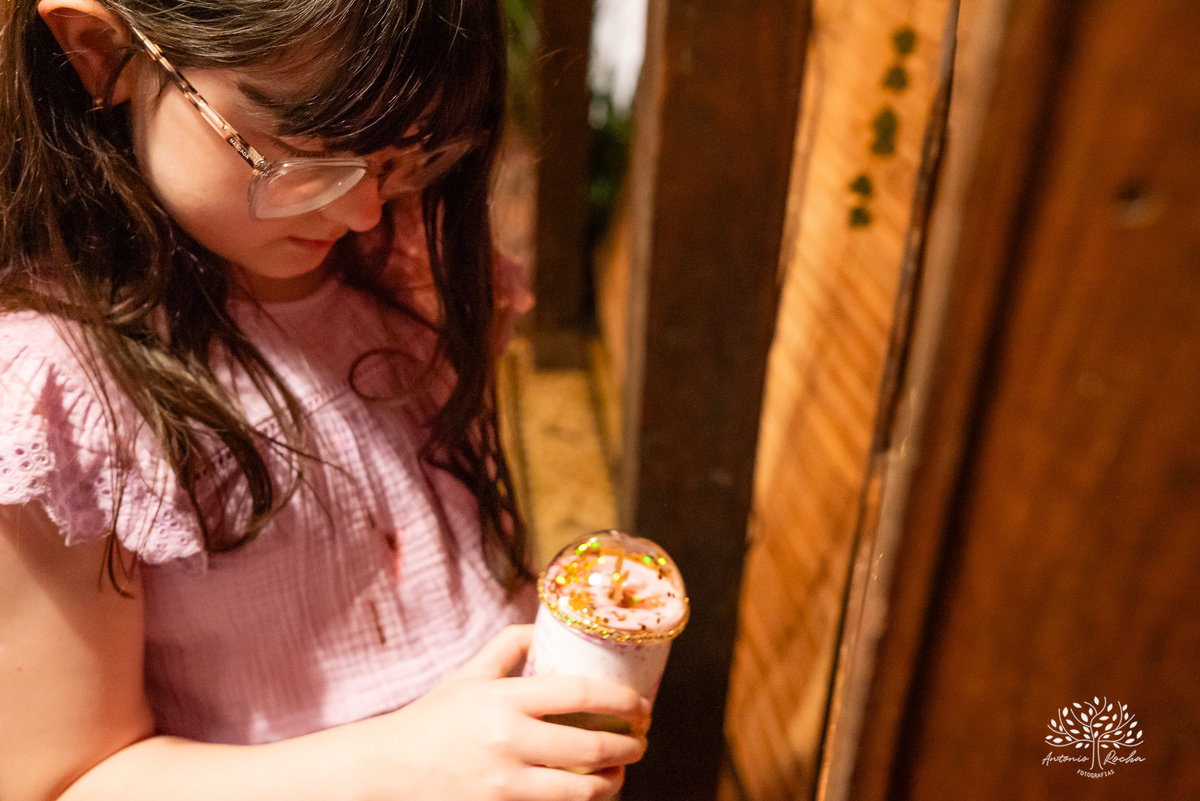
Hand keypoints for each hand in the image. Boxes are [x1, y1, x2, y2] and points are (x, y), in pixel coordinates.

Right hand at [351, 625, 649, 800]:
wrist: (389, 769)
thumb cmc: (434, 718)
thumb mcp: (470, 673)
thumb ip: (510, 646)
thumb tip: (551, 625)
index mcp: (505, 699)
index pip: (580, 693)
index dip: (622, 699)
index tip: (642, 704)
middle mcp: (508, 742)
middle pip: (592, 748)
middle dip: (631, 745)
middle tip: (641, 740)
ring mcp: (505, 785)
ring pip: (582, 791)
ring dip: (614, 781)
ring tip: (621, 771)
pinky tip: (589, 793)